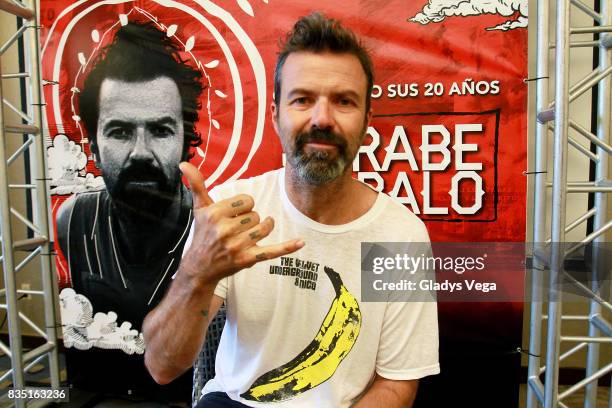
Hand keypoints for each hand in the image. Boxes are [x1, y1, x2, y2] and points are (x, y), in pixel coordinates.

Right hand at [179, 162, 303, 284]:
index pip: (247, 200)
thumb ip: (196, 184)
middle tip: (235, 229)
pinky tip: (301, 242)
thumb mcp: (199, 208)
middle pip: (256, 215)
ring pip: (265, 228)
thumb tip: (184, 164)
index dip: (243, 207)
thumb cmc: (203, 234)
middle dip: (250, 220)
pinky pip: (272, 251)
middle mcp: (225, 229)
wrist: (199, 267)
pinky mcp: (247, 259)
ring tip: (250, 234)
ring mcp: (237, 246)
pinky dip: (287, 247)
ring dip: (263, 228)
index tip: (232, 215)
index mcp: (215, 213)